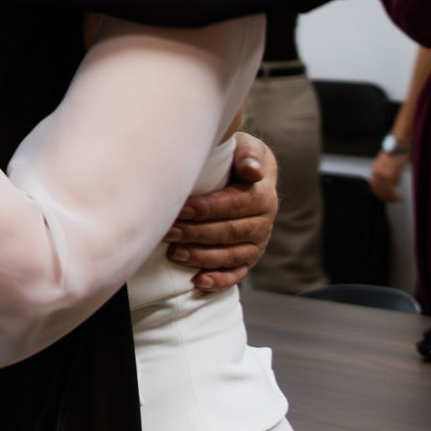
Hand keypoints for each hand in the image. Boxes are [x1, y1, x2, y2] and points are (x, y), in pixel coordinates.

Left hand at [164, 132, 274, 291]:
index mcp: (262, 196)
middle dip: (195, 233)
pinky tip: (198, 281)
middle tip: (167, 232)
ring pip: (230, 255)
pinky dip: (219, 280)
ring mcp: (257, 242)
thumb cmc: (238, 158)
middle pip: (228, 232)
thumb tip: (252, 171)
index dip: (205, 209)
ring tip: (173, 253)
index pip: (233, 205)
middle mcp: (263, 222)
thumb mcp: (246, 148)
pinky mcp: (249, 257)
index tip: (180, 208)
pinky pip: (237, 273)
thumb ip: (249, 156)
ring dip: (201, 256)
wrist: (250, 173)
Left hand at [368, 148, 408, 203]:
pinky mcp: (390, 174)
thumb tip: (392, 183)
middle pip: (378, 190)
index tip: (385, 197)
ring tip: (398, 199)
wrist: (401, 143)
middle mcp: (377, 171)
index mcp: (376, 167)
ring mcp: (383, 173)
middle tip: (393, 200)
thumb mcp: (388, 161)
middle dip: (386, 197)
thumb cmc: (397, 150)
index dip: (379, 193)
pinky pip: (391, 189)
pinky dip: (396, 196)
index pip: (373, 185)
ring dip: (392, 198)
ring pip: (385, 191)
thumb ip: (387, 172)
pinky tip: (400, 197)